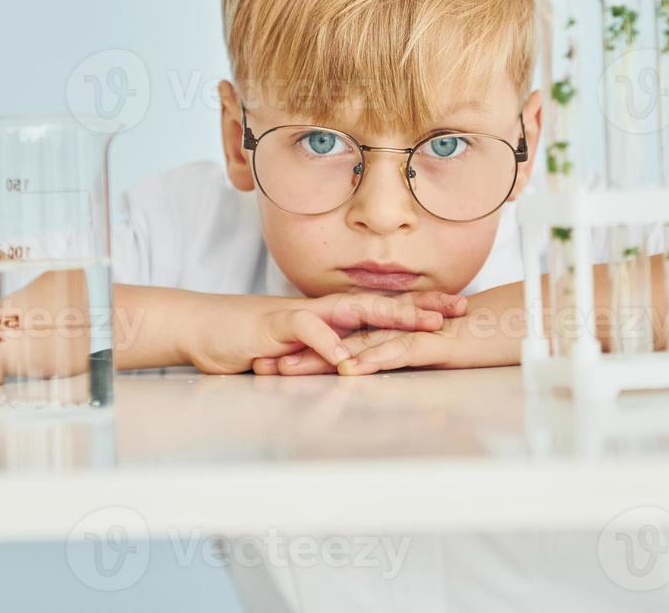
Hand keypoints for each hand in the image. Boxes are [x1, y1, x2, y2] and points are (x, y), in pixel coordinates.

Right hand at [179, 290, 466, 374]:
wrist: (207, 329)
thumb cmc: (255, 341)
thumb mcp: (305, 351)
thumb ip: (334, 353)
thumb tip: (363, 365)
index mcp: (336, 315)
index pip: (386, 307)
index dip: (422, 306)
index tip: (458, 309)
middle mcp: (326, 310)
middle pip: (383, 303)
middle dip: (423, 305)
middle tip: (460, 309)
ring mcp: (304, 314)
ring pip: (356, 311)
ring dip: (392, 317)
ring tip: (425, 326)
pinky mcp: (277, 326)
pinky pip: (307, 330)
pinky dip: (329, 342)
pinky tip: (349, 357)